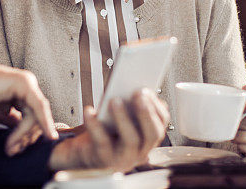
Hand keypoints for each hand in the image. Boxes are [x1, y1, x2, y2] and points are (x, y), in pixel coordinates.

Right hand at [0, 59, 58, 155]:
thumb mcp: (0, 114)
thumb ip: (15, 122)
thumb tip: (28, 135)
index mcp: (22, 90)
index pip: (34, 114)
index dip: (27, 134)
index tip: (15, 150)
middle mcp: (27, 84)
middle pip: (37, 114)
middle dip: (26, 136)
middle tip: (13, 151)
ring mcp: (27, 82)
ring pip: (36, 113)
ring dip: (24, 133)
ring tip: (10, 146)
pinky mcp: (24, 83)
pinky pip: (38, 106)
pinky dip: (43, 122)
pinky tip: (47, 134)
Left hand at [48, 89, 168, 171]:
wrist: (84, 154)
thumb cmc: (106, 132)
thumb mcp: (121, 118)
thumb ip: (131, 105)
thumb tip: (136, 86)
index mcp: (147, 138)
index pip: (161, 124)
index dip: (157, 107)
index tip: (147, 90)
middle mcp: (140, 150)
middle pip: (152, 134)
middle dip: (146, 112)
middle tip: (138, 93)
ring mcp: (123, 157)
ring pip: (130, 139)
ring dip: (123, 117)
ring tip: (115, 99)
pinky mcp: (104, 158)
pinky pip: (102, 141)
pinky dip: (95, 125)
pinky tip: (89, 111)